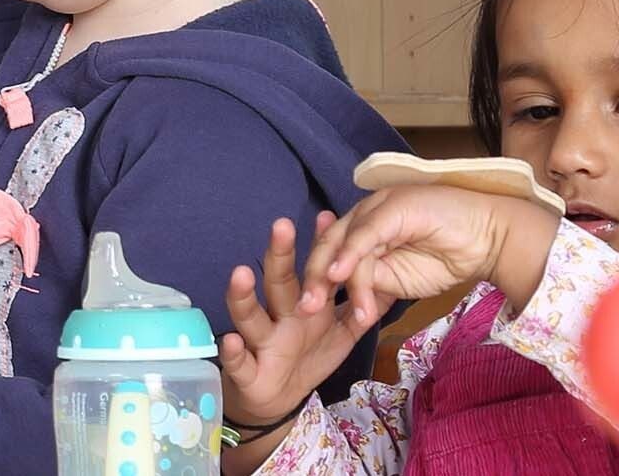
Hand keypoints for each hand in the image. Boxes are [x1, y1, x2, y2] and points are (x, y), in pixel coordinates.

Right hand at [219, 213, 387, 426]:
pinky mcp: (246, 371)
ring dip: (243, 296)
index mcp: (302, 304)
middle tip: (282, 226)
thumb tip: (388, 280)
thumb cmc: (308, 357)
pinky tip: (230, 340)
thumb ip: (358, 308)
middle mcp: (278, 315)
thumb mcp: (339, 334)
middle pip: (278, 282)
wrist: (279, 400)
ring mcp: (260, 341)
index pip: (310, 270)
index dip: (318, 246)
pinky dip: (233, 352)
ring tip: (241, 273)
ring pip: (249, 315)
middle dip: (279, 255)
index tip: (327, 217)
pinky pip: (238, 361)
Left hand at [311, 185, 557, 308]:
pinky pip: (365, 235)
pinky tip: (341, 276)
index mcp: (364, 231)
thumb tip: (351, 298)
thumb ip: (374, 283)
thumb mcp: (400, 281)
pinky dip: (351, 256)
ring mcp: (378, 208)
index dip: (317, 281)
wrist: (489, 238)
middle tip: (306, 311)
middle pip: (328, 246)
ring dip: (338, 280)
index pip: (331, 254)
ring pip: (343, 243)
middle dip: (315, 280)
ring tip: (335, 311)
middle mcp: (366, 216)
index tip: (306, 312)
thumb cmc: (449, 257)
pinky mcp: (393, 207)